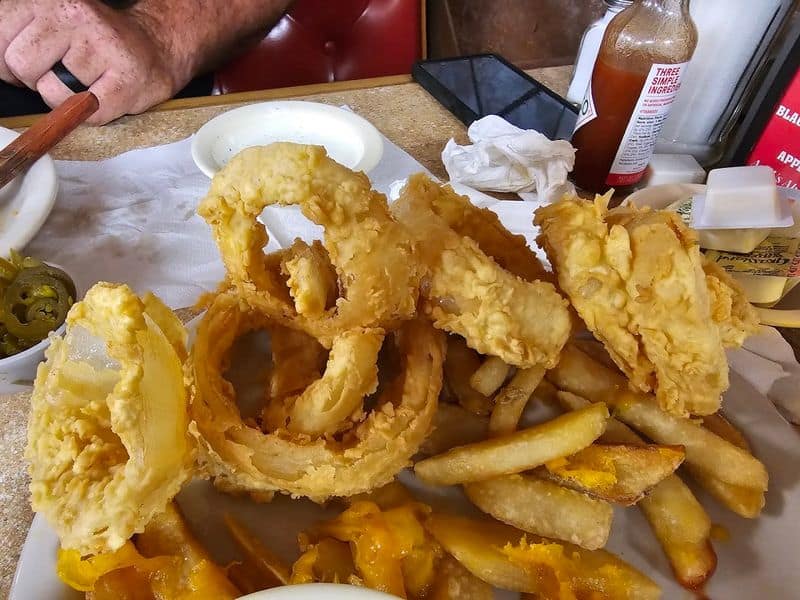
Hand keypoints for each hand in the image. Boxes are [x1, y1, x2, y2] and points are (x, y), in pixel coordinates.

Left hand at [0, 0, 191, 123]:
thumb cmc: (97, 43)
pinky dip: (91, 113)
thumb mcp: (49, 24)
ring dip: (65, 97)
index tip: (34, 63)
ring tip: (88, 82)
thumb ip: (17, 35)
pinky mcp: (125, 81)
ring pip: (51, 92)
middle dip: (36, 78)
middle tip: (63, 73)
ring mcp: (102, 47)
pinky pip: (85, 112)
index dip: (9, 59)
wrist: (156, 48)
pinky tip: (105, 95)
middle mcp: (74, 14)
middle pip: (20, 65)